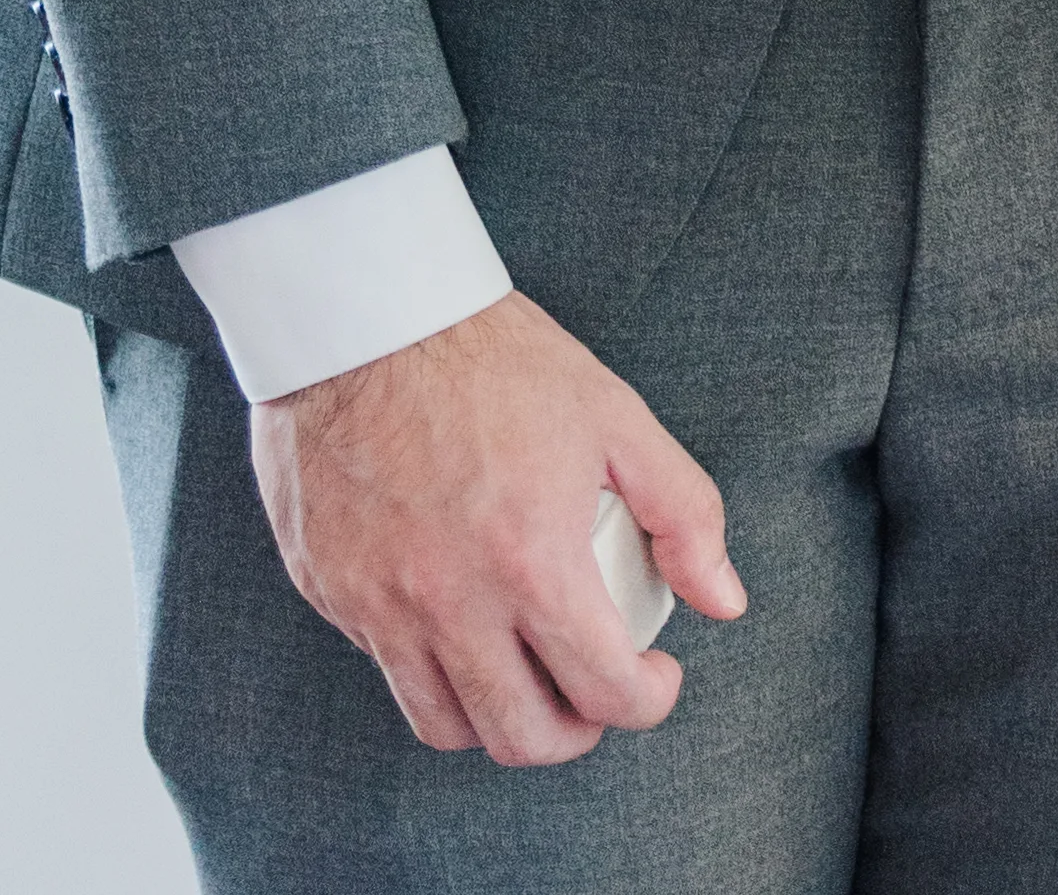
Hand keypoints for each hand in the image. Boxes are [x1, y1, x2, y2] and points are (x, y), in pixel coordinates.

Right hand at [250, 291, 744, 763]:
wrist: (366, 319)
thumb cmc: (492, 358)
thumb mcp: (613, 415)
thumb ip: (682, 511)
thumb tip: (723, 599)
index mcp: (531, 561)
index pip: (605, 693)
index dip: (648, 700)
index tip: (655, 676)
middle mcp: (454, 603)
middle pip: (525, 737)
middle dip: (579, 730)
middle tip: (595, 690)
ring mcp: (383, 608)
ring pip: (450, 726)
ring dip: (503, 718)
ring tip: (530, 672)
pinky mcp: (334, 596)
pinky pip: (391, 674)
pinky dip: (436, 676)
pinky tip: (464, 627)